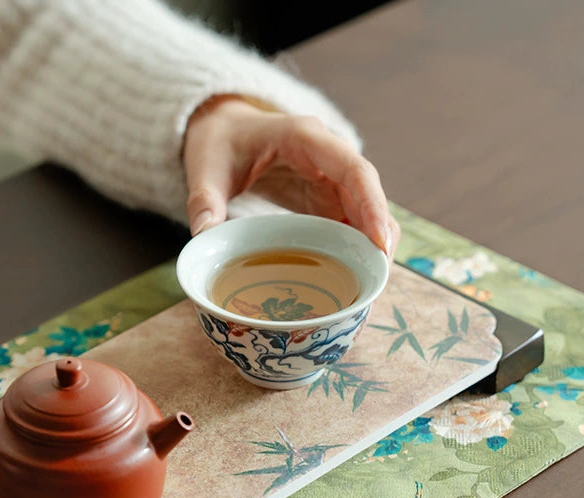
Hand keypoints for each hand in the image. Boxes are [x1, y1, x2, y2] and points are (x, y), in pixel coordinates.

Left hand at [183, 95, 399, 258]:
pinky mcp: (324, 194)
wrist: (221, 130)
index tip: (379, 242)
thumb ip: (204, 199)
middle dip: (378, 231)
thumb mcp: (205, 168)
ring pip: (364, 207)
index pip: (353, 169)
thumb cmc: (218, 143)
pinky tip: (355, 272)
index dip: (372, 205)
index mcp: (305, 138)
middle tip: (379, 274)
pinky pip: (348, 218)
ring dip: (371, 241)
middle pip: (367, 192)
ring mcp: (328, 175)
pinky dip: (355, 243)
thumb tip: (203, 234)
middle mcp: (327, 155)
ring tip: (373, 280)